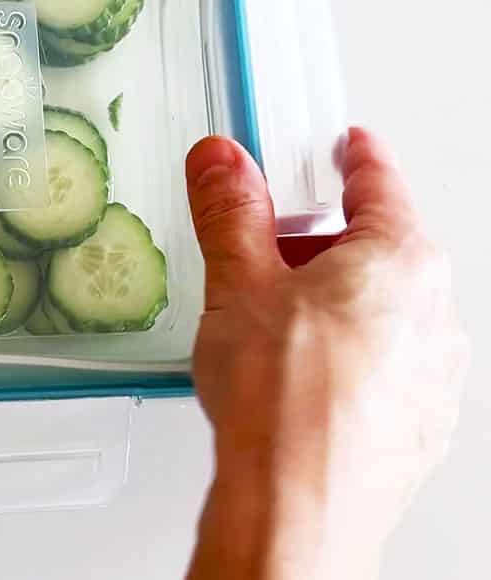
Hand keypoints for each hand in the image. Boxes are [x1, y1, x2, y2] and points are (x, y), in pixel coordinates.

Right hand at [183, 128, 470, 578]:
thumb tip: (222, 162)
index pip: (380, 184)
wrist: (300, 510)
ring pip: (382, 311)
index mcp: (400, 261)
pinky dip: (346, 356)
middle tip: (265, 255)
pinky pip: (385, 366)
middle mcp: (434, 313)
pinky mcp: (420, 424)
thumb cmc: (284, 403)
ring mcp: (434, 375)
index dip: (356, 159)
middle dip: (322, 243)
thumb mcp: (238, 282)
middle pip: (379, 249)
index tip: (349, 146)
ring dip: (333, 303)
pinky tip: (294, 378)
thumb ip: (230, 210)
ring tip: (268, 329)